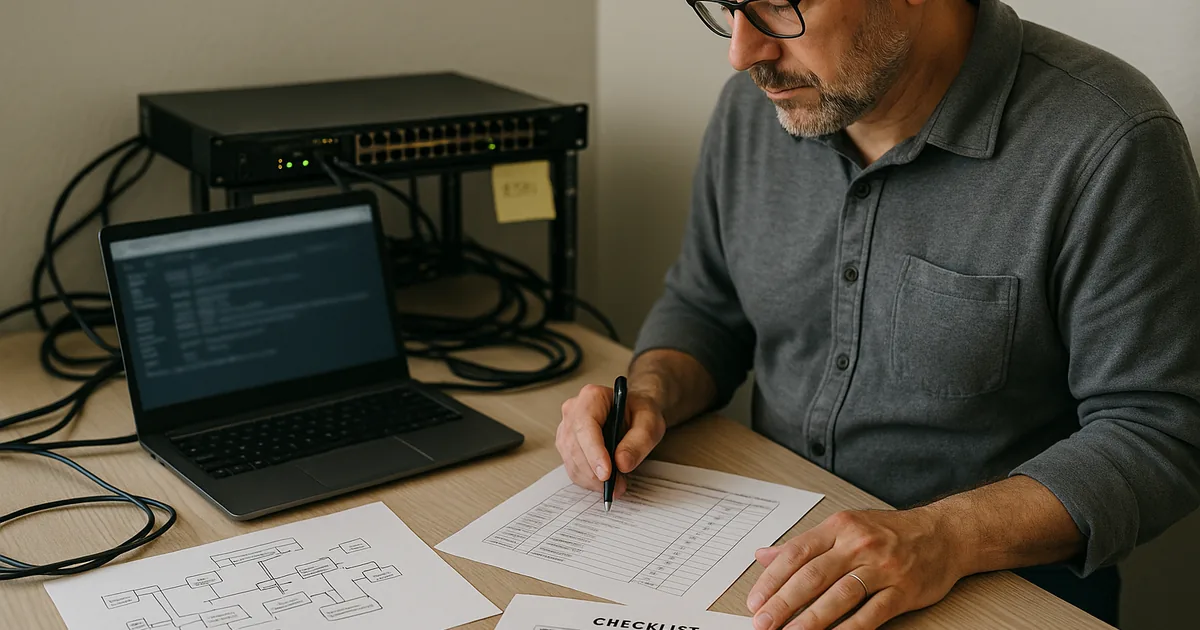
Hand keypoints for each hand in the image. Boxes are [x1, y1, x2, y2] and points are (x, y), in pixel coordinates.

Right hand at [556, 383, 666, 498]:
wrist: (634, 413)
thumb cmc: (639, 413)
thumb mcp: (650, 423)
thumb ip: (639, 442)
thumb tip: (622, 463)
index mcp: (592, 397)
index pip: (585, 426)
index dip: (594, 452)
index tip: (607, 474)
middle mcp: (574, 410)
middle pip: (575, 446)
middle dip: (595, 472)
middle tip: (617, 486)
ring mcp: (566, 428)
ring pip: (571, 460)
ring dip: (592, 479)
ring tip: (615, 486)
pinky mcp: (566, 445)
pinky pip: (572, 467)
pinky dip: (588, 480)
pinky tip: (604, 482)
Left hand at [745, 507, 964, 629]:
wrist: (944, 534)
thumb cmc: (890, 532)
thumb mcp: (844, 527)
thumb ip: (804, 544)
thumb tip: (762, 555)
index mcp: (839, 527)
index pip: (796, 553)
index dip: (771, 580)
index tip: (754, 601)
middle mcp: (858, 545)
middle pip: (813, 576)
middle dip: (783, 603)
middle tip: (762, 623)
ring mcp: (882, 568)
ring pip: (839, 595)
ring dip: (811, 619)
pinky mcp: (902, 590)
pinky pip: (872, 613)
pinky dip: (849, 629)